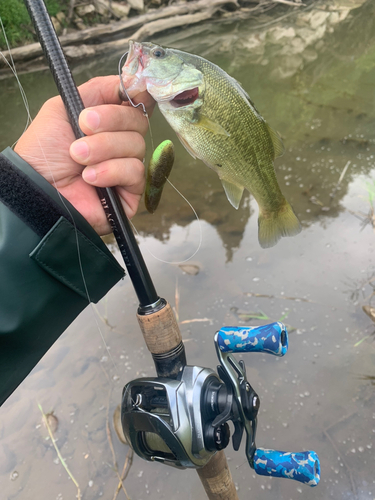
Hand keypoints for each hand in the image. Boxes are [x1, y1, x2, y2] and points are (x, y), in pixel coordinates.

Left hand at [14, 75, 154, 234]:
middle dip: (110, 122)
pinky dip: (111, 171)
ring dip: (104, 149)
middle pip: (139, 121)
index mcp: (108, 123)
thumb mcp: (64, 107)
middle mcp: (120, 144)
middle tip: (83, 128)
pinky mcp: (130, 193)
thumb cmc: (44, 151)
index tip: (128, 92)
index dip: (135, 95)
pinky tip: (90, 178)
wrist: (37, 187)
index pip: (135, 104)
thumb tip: (134, 82)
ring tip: (78, 158)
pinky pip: (136, 172)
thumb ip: (99, 90)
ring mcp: (126, 168)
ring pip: (137, 146)